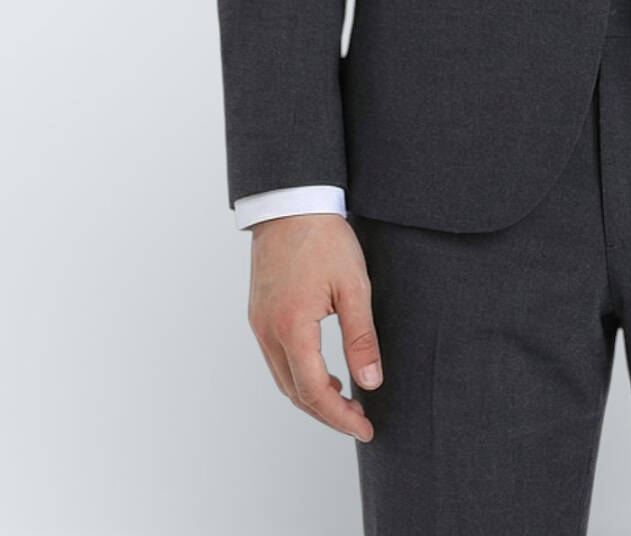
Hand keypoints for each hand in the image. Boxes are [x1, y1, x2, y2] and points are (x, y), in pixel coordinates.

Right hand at [247, 213, 381, 442]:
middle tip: (359, 420)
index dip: (340, 417)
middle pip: (295, 392)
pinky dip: (299, 375)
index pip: (314, 391)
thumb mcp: (353, 286)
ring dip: (312, 396)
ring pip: (283, 378)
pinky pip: (277, 358)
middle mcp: (268, 331)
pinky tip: (323, 372)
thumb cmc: (324, 238)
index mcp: (292, 327)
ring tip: (345, 402)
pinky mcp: (259, 313)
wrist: (292, 202)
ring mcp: (259, 323)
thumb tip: (371, 382)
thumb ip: (361, 337)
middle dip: (327, 413)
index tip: (366, 427)